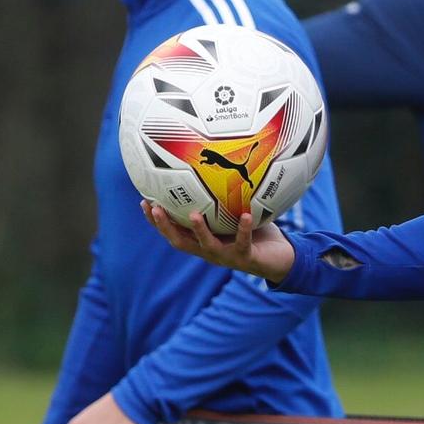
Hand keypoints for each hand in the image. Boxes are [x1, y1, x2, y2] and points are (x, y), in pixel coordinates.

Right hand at [142, 201, 295, 282]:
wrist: (281, 260)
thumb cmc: (257, 234)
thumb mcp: (236, 214)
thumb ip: (225, 197)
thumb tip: (217, 163)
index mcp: (203, 241)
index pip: (173, 232)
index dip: (156, 221)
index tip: (143, 202)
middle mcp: (210, 251)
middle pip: (180, 241)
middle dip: (165, 226)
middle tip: (154, 209)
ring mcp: (227, 256)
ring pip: (207, 246)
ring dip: (199, 230)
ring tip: (193, 214)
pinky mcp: (246, 258)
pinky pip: (244, 241)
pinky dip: (244, 228)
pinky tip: (245, 215)